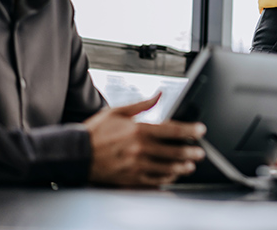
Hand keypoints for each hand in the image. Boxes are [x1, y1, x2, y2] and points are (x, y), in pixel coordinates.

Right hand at [84, 94, 206, 186]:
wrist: (75, 154)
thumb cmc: (96, 132)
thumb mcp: (118, 111)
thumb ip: (143, 104)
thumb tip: (159, 94)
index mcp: (138, 130)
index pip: (171, 130)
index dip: (189, 130)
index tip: (201, 130)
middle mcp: (139, 149)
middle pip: (172, 152)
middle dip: (190, 152)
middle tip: (201, 152)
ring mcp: (135, 165)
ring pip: (165, 168)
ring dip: (181, 167)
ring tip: (190, 166)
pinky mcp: (129, 178)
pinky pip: (152, 180)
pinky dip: (165, 178)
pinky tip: (172, 176)